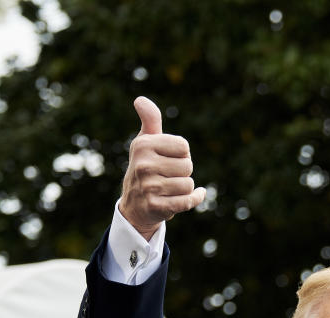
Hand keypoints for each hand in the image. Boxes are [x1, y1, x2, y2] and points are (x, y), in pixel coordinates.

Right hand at [119, 96, 205, 239]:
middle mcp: (143, 165)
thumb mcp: (146, 142)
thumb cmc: (146, 167)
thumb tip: (140, 99)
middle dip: (183, 172)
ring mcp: (148, 187)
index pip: (184, 146)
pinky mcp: (155, 206)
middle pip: (188, 166)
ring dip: (184, 188)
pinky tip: (192, 197)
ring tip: (169, 189)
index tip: (167, 159)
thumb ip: (150, 120)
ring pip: (189, 184)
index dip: (181, 154)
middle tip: (167, 176)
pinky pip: (188, 201)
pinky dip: (195, 199)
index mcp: (143, 145)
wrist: (134, 205)